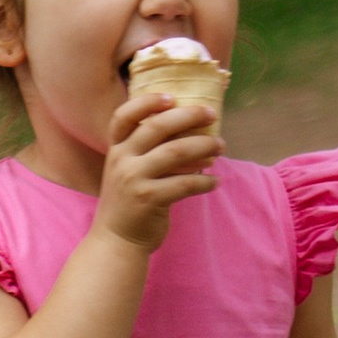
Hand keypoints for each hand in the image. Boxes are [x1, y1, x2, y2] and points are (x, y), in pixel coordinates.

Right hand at [92, 88, 219, 253]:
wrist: (116, 240)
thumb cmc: (129, 201)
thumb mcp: (127, 170)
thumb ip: (147, 150)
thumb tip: (190, 128)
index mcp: (116, 150)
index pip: (124, 117)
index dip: (147, 102)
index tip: (172, 97)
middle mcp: (121, 160)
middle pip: (157, 127)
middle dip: (189, 116)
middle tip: (212, 115)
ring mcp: (133, 180)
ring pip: (175, 151)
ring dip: (204, 146)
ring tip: (221, 147)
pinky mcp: (149, 199)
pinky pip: (185, 183)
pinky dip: (205, 181)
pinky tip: (214, 181)